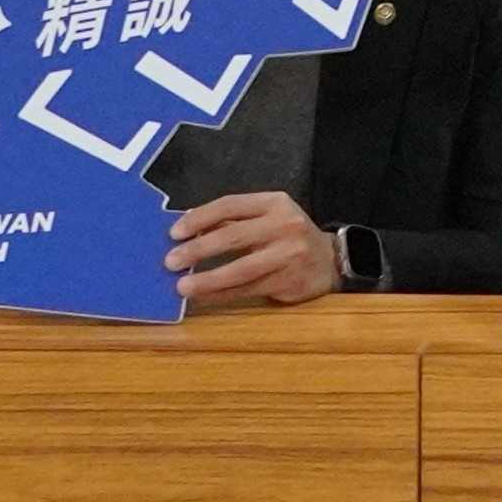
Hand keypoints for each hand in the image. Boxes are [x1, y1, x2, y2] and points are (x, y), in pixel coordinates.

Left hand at [167, 189, 339, 309]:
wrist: (330, 260)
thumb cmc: (287, 237)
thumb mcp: (268, 217)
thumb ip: (233, 221)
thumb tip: (186, 234)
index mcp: (274, 203)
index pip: (230, 205)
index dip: (199, 218)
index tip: (174, 233)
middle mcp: (284, 225)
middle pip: (233, 236)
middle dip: (198, 249)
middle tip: (171, 261)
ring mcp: (288, 254)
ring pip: (240, 268)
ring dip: (207, 279)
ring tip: (182, 287)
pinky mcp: (288, 280)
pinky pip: (247, 289)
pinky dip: (221, 295)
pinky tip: (203, 298)